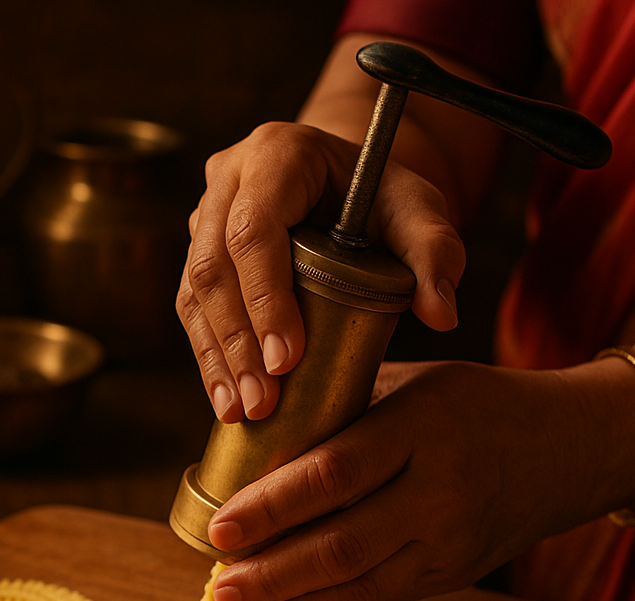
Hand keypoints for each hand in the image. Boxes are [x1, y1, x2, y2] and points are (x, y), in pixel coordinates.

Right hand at [175, 122, 465, 422]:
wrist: (346, 189)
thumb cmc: (382, 197)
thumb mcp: (420, 212)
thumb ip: (437, 253)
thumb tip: (441, 313)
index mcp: (278, 153)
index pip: (255, 228)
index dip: (264, 297)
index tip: (287, 359)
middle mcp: (228, 178)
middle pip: (214, 265)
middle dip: (237, 342)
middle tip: (263, 401)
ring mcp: (206, 216)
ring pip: (195, 292)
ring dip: (217, 358)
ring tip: (242, 412)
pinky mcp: (199, 253)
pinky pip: (193, 310)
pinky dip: (211, 358)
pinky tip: (228, 401)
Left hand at [204, 360, 614, 600]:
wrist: (570, 445)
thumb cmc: (471, 403)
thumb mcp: (412, 383)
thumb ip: (340, 408)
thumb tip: (246, 436)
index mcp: (422, 423)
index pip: (336, 470)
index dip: (274, 503)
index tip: (221, 523)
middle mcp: (440, 487)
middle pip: (342, 539)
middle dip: (271, 566)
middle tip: (217, 576)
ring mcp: (450, 538)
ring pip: (356, 580)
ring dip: (286, 598)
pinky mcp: (452, 573)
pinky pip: (375, 598)